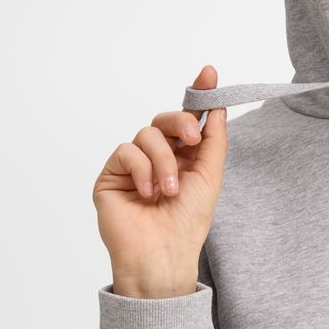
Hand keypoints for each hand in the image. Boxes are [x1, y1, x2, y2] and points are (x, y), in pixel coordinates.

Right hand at [92, 65, 227, 296]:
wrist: (163, 255)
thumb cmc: (187, 223)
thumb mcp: (210, 177)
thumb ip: (213, 141)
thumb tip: (218, 107)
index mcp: (184, 157)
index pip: (189, 119)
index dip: (198, 94)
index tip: (209, 73)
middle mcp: (157, 158)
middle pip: (165, 119)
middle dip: (182, 122)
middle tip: (194, 139)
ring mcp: (132, 166)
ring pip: (147, 134)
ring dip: (163, 160)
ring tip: (169, 190)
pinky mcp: (111, 176)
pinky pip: (126, 151)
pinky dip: (142, 169)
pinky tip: (148, 192)